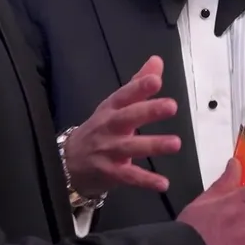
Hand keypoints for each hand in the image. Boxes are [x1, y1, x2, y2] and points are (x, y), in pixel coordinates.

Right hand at [63, 56, 180, 196]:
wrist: (69, 162)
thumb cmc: (100, 129)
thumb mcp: (115, 105)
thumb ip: (138, 84)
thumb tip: (157, 61)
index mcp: (111, 108)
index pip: (124, 95)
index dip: (139, 87)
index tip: (156, 80)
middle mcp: (108, 127)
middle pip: (127, 117)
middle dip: (148, 111)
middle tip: (172, 106)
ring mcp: (107, 150)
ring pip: (130, 147)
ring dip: (153, 145)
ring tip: (175, 143)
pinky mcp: (109, 172)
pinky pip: (129, 177)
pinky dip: (145, 181)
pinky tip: (163, 183)